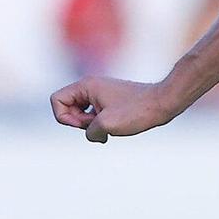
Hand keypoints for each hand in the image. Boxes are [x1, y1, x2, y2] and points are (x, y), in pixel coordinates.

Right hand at [50, 75, 174, 142]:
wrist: (162, 104)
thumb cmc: (136, 111)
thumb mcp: (106, 125)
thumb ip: (88, 131)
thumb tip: (93, 133)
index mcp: (86, 85)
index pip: (56, 99)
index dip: (65, 117)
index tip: (84, 124)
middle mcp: (91, 86)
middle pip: (67, 107)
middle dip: (78, 122)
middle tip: (98, 125)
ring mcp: (100, 93)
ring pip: (81, 113)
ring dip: (90, 126)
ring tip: (107, 128)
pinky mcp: (110, 102)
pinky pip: (94, 115)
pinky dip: (99, 125)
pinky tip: (112, 131)